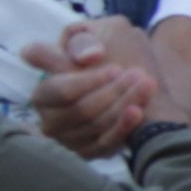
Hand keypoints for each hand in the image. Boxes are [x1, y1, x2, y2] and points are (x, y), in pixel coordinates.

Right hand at [19, 16, 165, 155]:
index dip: (88, 80)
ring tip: (146, 85)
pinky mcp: (89, 151)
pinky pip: (105, 144)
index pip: (59, 90)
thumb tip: (89, 57)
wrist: (134, 82)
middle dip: (112, 92)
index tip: (115, 68)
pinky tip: (138, 111)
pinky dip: (123, 127)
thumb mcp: (93, 38)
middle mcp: (51, 120)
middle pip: (81, 110)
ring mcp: (70, 139)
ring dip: (123, 103)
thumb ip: (82, 41)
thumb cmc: (106, 57)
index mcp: (44, 93)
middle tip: (137, 75)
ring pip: (96, 125)